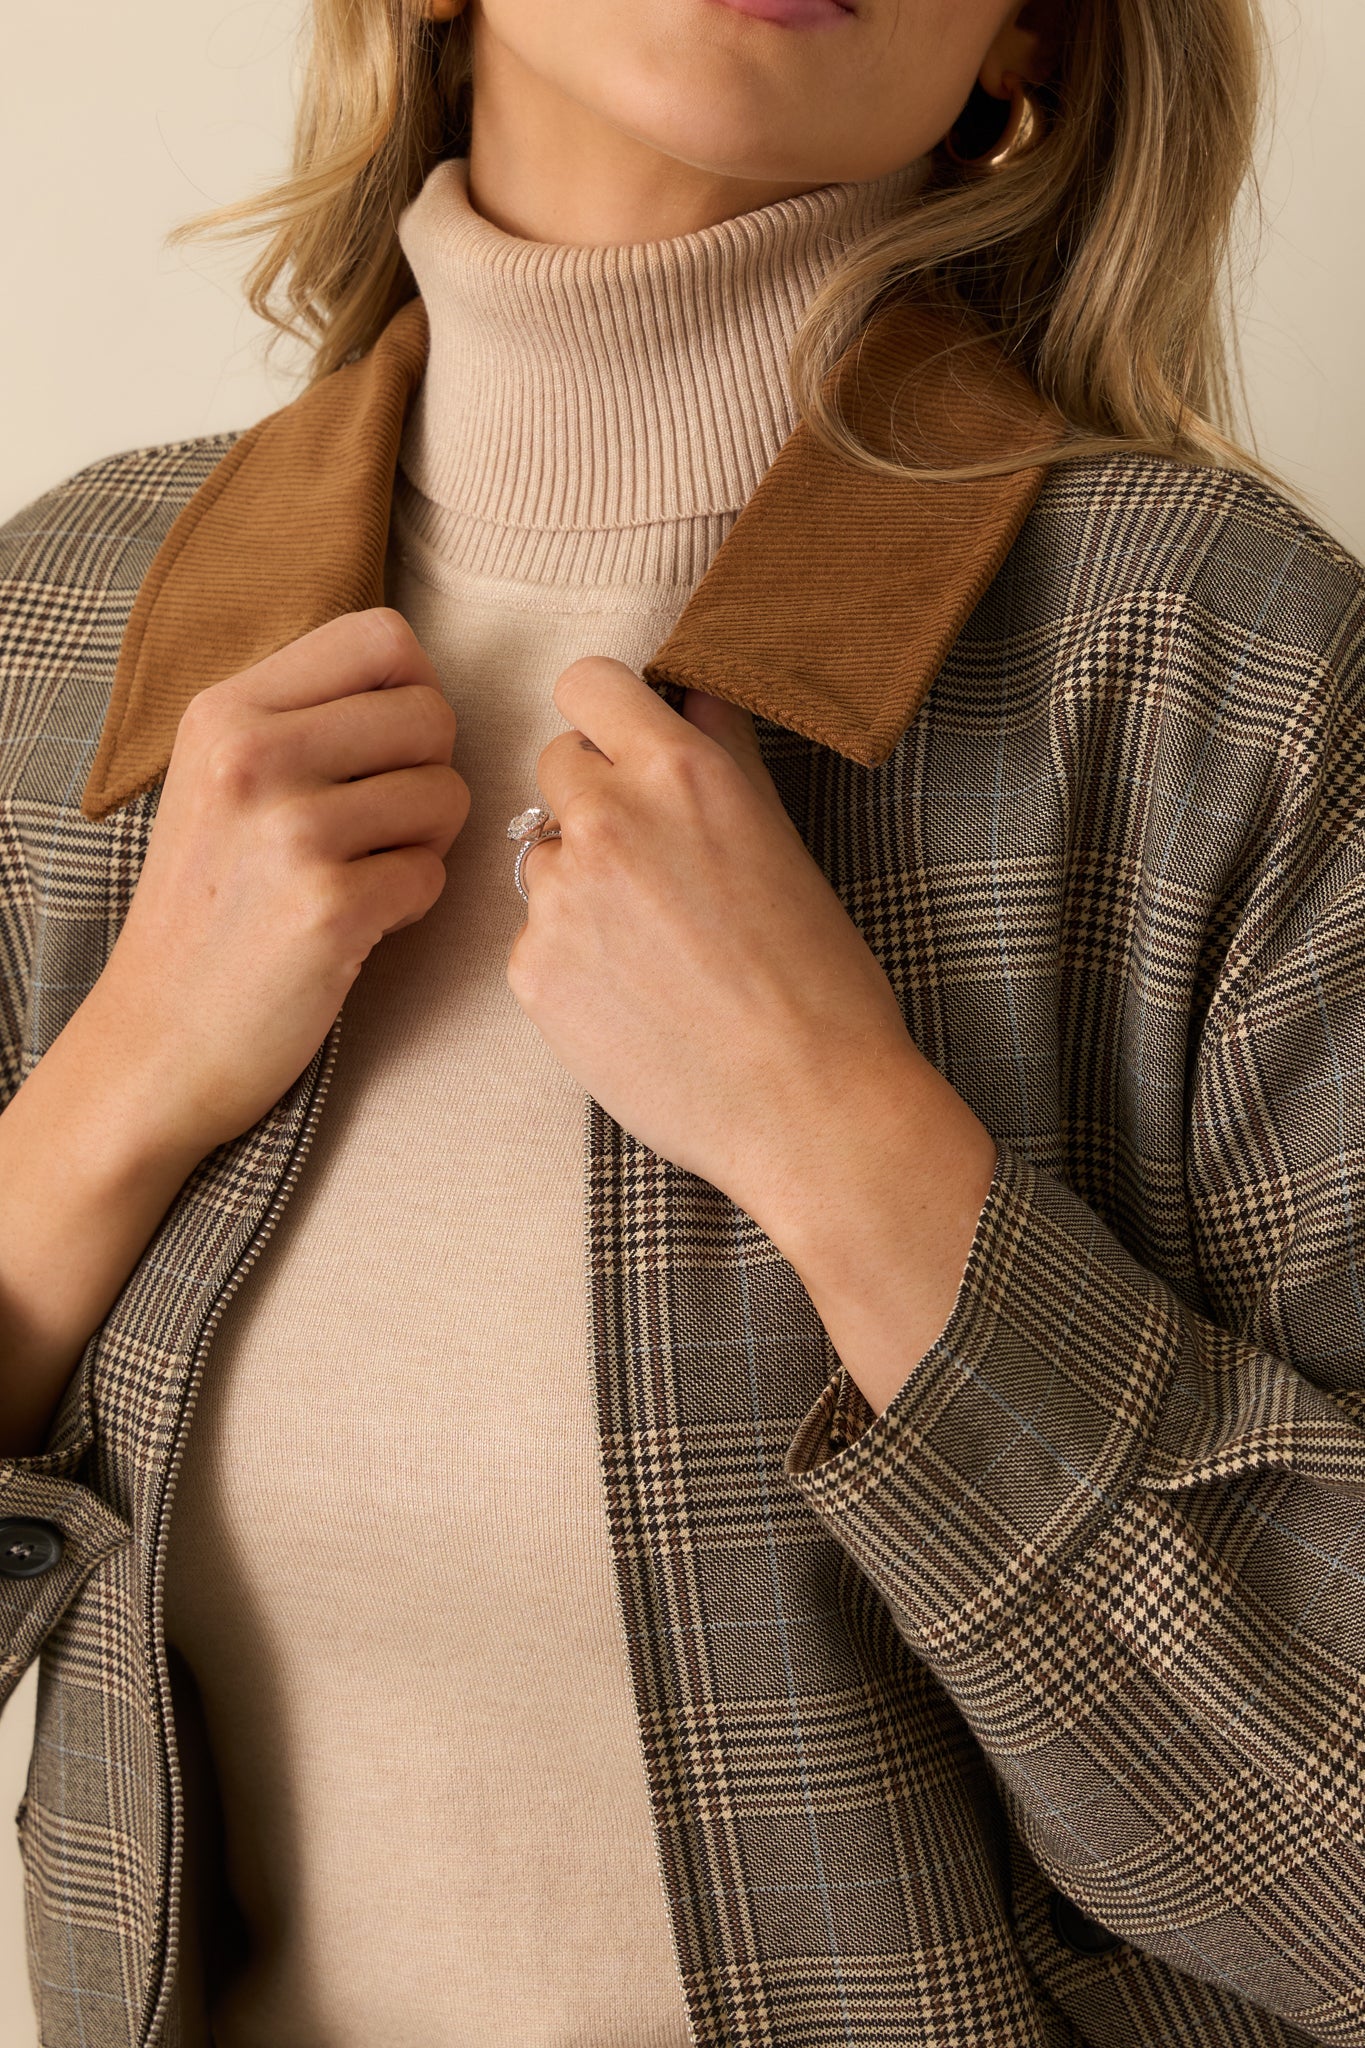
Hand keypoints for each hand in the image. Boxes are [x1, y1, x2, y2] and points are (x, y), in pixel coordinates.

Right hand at [90, 608, 469, 1157]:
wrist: (158, 1035)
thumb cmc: (209, 906)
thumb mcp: (219, 780)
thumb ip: (299, 717)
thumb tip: (415, 675)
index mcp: (227, 710)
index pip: (383, 636)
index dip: (415, 689)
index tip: (391, 747)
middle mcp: (253, 757)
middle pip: (432, 713)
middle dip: (429, 773)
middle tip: (381, 827)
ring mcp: (290, 833)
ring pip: (447, 793)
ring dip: (426, 844)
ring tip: (364, 874)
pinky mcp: (328, 909)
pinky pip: (434, 875)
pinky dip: (412, 904)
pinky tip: (359, 923)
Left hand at [510, 654, 985, 1219]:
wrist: (807, 1105)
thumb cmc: (818, 979)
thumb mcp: (781, 841)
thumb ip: (724, 753)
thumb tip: (691, 692)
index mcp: (679, 771)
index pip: (586, 683)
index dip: (604, 717)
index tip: (624, 749)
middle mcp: (608, 819)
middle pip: (554, 765)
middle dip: (595, 801)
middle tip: (656, 868)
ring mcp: (561, 896)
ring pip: (541, 856)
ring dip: (580, 885)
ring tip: (654, 950)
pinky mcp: (532, 970)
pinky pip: (534, 936)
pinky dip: (572, 959)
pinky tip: (634, 999)